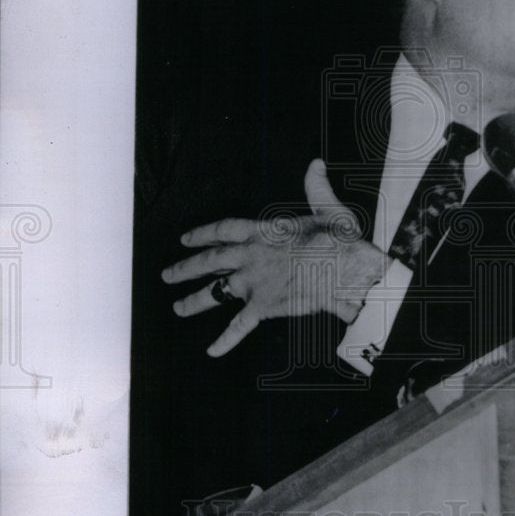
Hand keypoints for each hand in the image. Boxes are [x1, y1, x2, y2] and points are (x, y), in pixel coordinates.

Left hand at [162, 159, 390, 356]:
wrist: (345, 271)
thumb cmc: (339, 241)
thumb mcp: (327, 209)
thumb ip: (316, 188)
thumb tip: (316, 165)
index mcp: (263, 232)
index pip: (223, 230)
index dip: (202, 234)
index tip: (185, 239)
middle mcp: (250, 256)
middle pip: (210, 261)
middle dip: (185, 267)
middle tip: (167, 274)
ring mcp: (253, 283)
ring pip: (215, 292)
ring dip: (194, 301)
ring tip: (178, 307)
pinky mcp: (263, 306)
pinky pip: (239, 326)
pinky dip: (225, 340)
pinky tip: (211, 350)